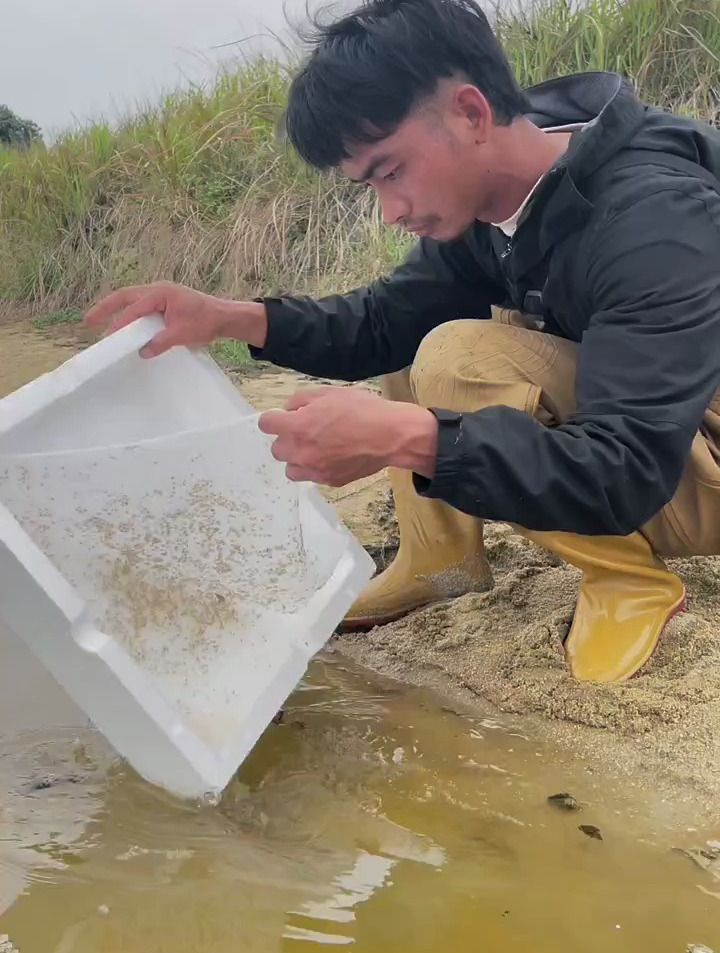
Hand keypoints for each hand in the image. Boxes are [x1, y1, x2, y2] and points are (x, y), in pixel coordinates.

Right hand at [84, 282, 266, 356]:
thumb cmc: (207, 321)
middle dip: (105, 308)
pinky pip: (141, 308)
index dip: (120, 324)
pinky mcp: (163, 305)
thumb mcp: (184, 334)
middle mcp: (158, 291)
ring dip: (115, 310)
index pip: (134, 309)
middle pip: (124, 296)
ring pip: (130, 300)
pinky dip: (129, 315)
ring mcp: (160, 296)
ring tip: (98, 323)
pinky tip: (123, 328)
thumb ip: (162, 342)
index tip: (108, 338)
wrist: (224, 317)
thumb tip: (143, 352)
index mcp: (161, 293)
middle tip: (88, 321)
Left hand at [258, 386, 438, 486]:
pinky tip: (332, 456)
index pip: (265, 425)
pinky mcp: (329, 481)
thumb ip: (300, 400)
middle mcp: (301, 451)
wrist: (390, 435)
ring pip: (290, 468)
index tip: (284, 418)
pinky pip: (312, 476)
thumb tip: (289, 410)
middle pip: (276, 449)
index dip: (274, 419)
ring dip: (297, 458)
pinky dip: (316, 468)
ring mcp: (315, 470)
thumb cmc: (361, 409)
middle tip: (305, 431)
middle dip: (287, 439)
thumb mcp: (328, 393)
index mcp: (297, 426)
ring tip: (315, 448)